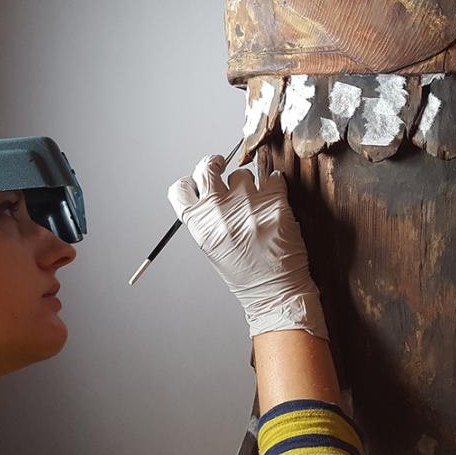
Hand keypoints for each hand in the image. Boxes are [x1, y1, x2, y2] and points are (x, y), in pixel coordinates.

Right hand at [167, 155, 327, 339]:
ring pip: (242, 173)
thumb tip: (208, 191)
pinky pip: (272, 178)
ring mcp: (247, 204)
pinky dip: (274, 184)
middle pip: (206, 167)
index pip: (180, 188)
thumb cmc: (244, 274)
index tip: (201, 180)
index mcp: (200, 225)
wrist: (275, 291)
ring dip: (248, 182)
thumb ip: (206, 218)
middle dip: (213, 162)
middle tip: (221, 165)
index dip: (191, 181)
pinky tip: (274, 198)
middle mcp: (219, 211)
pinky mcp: (274, 203)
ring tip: (256, 201)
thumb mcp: (212, 248)